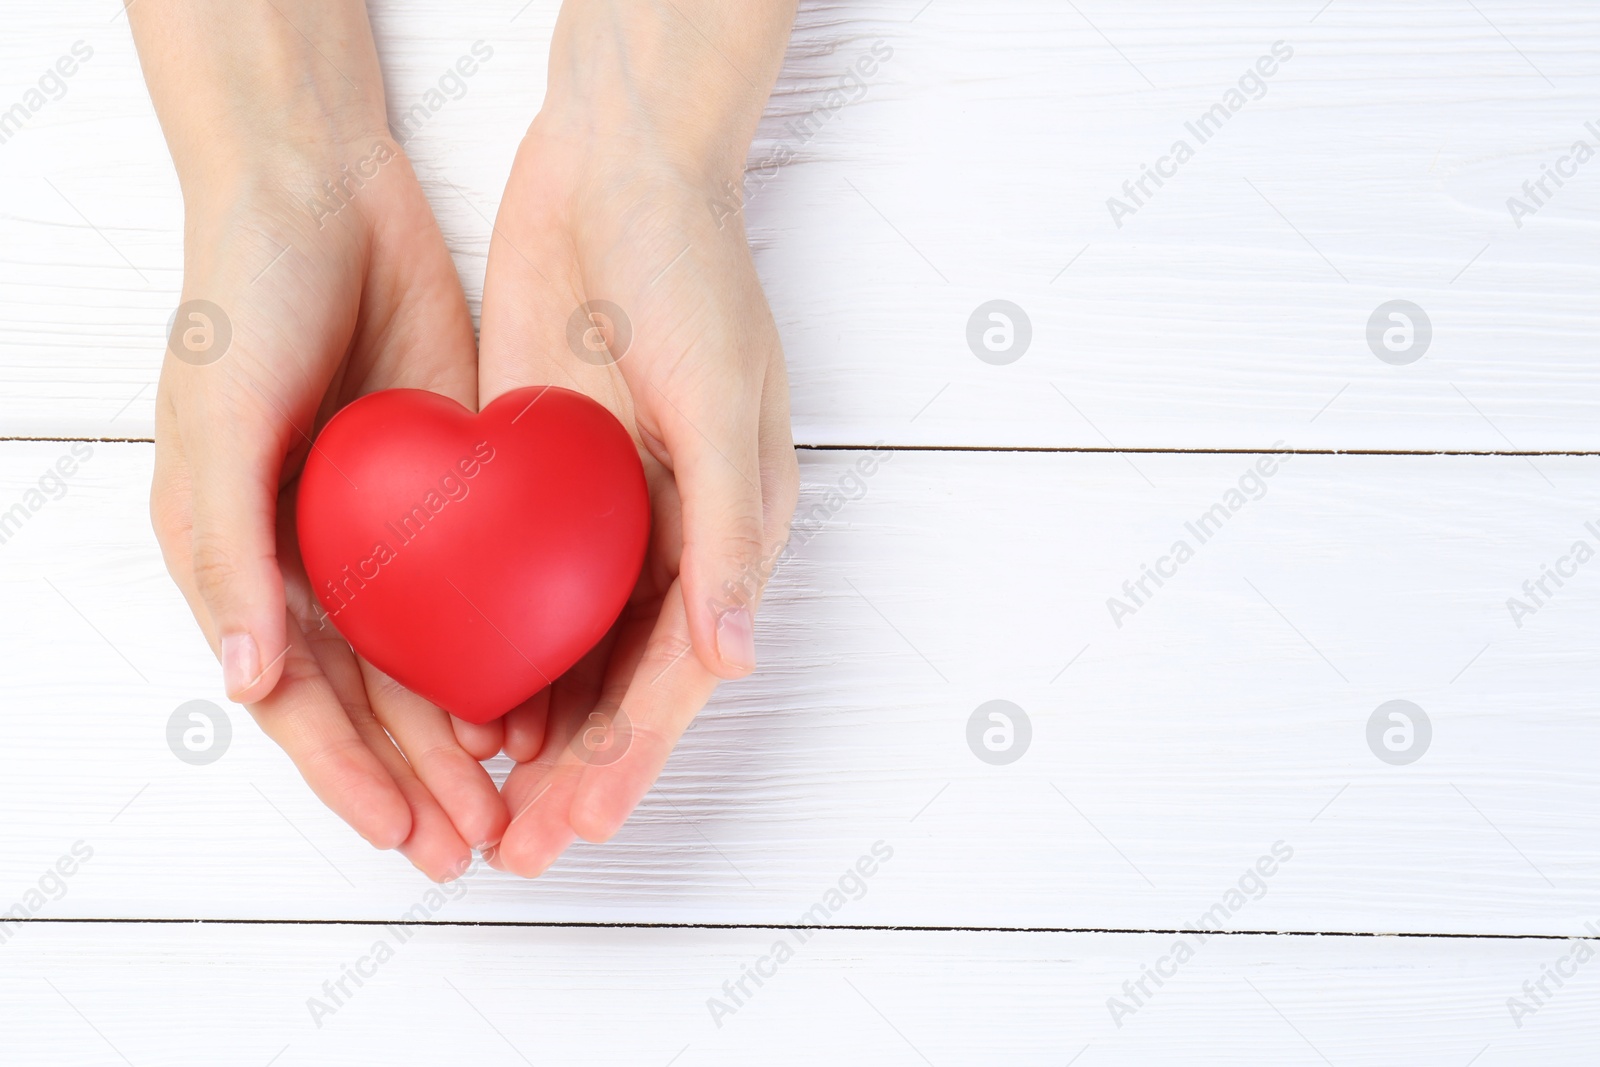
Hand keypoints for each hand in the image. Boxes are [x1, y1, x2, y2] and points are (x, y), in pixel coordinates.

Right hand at [134, 0, 505, 879]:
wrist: (320, 192)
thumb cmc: (242, 303)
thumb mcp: (219, 423)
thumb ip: (227, 553)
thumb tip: (243, 680)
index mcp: (240, 563)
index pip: (297, 700)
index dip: (348, 775)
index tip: (405, 836)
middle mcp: (311, 563)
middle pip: (371, 701)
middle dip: (420, 778)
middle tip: (478, 841)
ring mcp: (384, 532)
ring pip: (431, 661)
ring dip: (468, 732)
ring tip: (517, 794)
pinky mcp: (448, 489)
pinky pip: (478, 590)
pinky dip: (503, 646)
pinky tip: (543, 690)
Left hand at [475, 1, 799, 875]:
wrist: (616, 173)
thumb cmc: (693, 278)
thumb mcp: (722, 400)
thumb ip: (733, 531)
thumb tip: (734, 655)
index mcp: (733, 532)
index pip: (679, 674)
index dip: (632, 757)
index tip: (581, 826)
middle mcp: (673, 540)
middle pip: (622, 684)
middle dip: (578, 773)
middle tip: (520, 849)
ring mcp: (604, 518)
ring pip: (570, 654)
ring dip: (537, 733)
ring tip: (487, 808)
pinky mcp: (543, 485)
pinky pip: (520, 593)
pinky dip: (498, 655)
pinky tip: (461, 705)